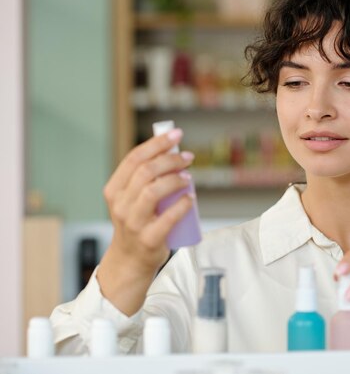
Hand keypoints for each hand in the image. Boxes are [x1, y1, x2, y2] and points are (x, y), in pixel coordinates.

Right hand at [97, 129, 194, 314]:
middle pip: (146, 171)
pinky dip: (183, 205)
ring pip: (153, 191)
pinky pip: (168, 217)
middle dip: (171, 160)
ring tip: (188, 178)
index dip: (157, 143)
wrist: (130, 260)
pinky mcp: (149, 238)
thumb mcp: (133, 199)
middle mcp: (120, 204)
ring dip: (175, 180)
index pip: (134, 158)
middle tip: (188, 158)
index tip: (177, 134)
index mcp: (115, 189)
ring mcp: (133, 223)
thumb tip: (175, 151)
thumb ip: (146, 178)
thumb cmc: (138, 222)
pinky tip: (191, 198)